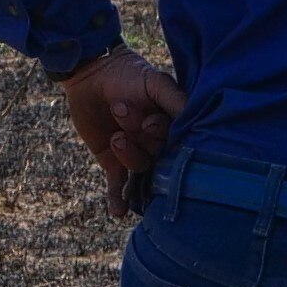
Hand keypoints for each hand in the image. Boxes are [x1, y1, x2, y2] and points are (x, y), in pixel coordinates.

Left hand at [58, 47, 185, 211]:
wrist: (91, 74)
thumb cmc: (129, 74)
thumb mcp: (155, 83)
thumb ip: (176, 101)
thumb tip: (195, 120)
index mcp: (173, 127)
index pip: (175, 142)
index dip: (160, 134)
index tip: (148, 120)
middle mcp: (159, 145)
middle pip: (157, 156)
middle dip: (139, 138)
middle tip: (121, 109)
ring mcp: (136, 155)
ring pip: (139, 170)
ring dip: (127, 156)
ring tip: (115, 137)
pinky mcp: (113, 163)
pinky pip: (119, 186)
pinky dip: (118, 199)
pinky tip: (118, 212)